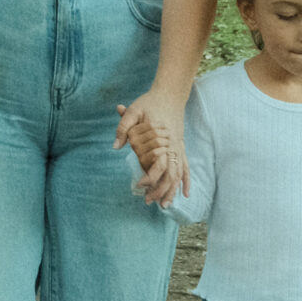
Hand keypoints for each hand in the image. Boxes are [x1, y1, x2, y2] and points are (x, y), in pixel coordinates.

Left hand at [116, 88, 187, 204]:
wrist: (169, 94)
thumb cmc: (149, 103)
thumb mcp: (134, 111)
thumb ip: (123, 127)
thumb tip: (115, 146)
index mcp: (162, 138)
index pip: (158, 164)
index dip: (149, 178)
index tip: (138, 185)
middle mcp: (173, 146)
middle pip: (170, 175)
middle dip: (160, 190)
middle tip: (147, 201)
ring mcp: (179, 147)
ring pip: (179, 174)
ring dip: (172, 190)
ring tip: (164, 205)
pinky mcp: (181, 147)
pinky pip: (186, 167)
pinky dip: (186, 181)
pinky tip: (185, 194)